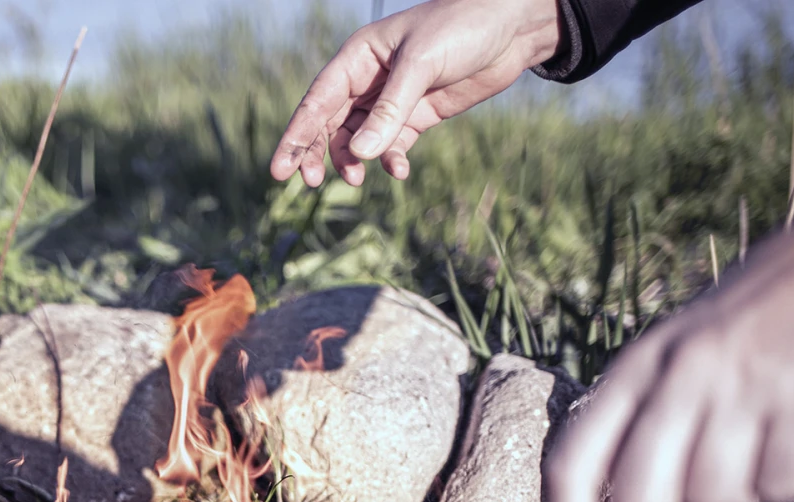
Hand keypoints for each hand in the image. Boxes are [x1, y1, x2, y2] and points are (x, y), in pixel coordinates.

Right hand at [270, 0, 561, 185]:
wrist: (513, 25)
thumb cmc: (462, 27)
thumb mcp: (421, 64)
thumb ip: (390, 110)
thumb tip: (358, 156)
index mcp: (358, 58)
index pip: (317, 102)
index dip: (296, 137)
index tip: (280, 170)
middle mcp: (369, 80)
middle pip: (330, 125)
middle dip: (318, 155)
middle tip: (310, 183)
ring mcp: (392, 100)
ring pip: (357, 140)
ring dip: (353, 162)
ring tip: (358, 180)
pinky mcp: (417, 116)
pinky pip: (391, 145)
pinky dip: (390, 160)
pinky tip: (399, 171)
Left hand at [545, 205, 793, 501]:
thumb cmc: (758, 310)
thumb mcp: (676, 345)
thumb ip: (641, 411)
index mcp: (635, 366)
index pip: (568, 467)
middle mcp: (679, 374)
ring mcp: (744, 383)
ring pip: (709, 499)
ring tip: (753, 470)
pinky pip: (778, 485)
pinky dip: (784, 487)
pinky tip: (793, 446)